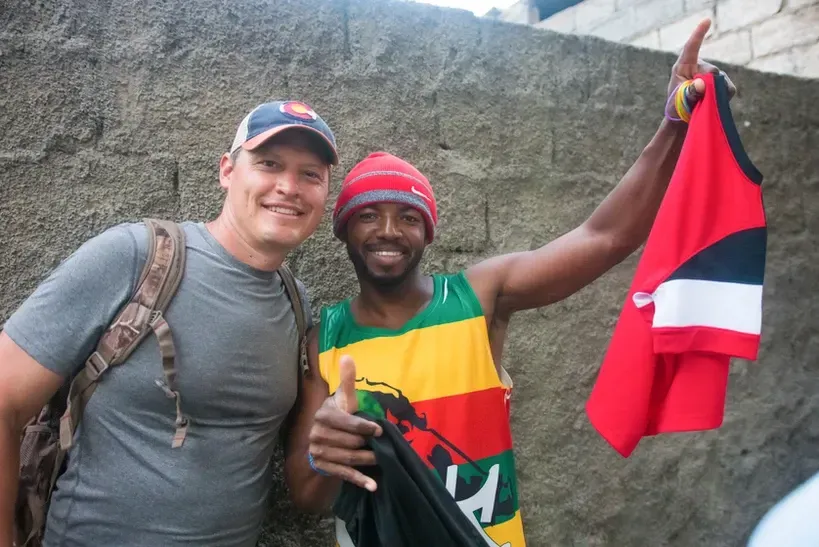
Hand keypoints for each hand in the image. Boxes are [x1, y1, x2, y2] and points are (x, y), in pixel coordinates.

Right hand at [307, 354, 381, 490]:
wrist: (325, 437)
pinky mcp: (322, 467)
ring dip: (367, 461)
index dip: (364, 427)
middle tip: (381, 446)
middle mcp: (316, 434)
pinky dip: (359, 481)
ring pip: (348, 458)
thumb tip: (348, 356)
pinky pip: (343, 474)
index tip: (379, 430)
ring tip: (381, 459)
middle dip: (367, 445)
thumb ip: (347, 379)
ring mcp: (318, 452)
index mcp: (323, 415)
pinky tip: (373, 485)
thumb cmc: (340, 414)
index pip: (347, 422)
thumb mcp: (345, 398)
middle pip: (349, 442)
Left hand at [666, 18, 736, 114]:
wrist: (683, 120)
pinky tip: (713, 103)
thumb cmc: (676, 107)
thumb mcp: (678, 100)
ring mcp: (712, 75)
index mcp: (683, 66)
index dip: (699, 34)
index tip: (707, 20)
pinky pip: (729, 89)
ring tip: (702, 104)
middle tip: (697, 100)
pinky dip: (723, 98)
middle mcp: (699, 67)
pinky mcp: (722, 84)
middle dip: (707, 86)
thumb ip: (688, 92)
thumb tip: (702, 84)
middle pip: (711, 71)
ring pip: (721, 81)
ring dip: (714, 94)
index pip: (691, 48)